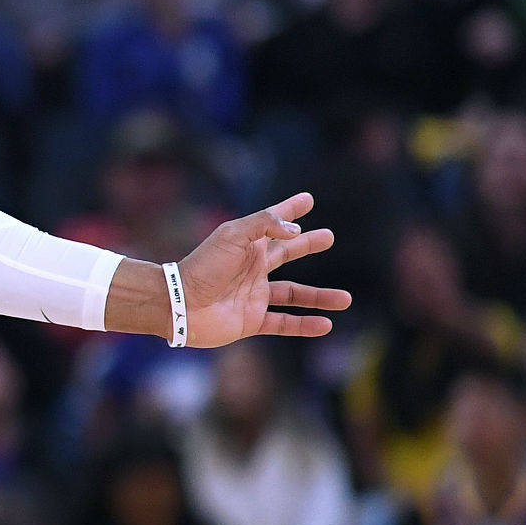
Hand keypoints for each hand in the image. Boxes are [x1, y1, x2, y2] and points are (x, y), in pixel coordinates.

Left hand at [179, 192, 351, 346]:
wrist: (180, 303)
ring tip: (345, 298)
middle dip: (307, 244)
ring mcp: (253, 294)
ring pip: (293, 294)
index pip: (274, 223)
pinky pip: (284, 323)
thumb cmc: (203, 266)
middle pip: (286, 253)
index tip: (307, 199)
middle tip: (329, 236)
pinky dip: (305, 325)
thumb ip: (264, 225)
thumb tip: (295, 230)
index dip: (290, 210)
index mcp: (247, 245)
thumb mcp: (232, 235)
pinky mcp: (251, 319)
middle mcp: (252, 268)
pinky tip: (326, 324)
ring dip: (319, 296)